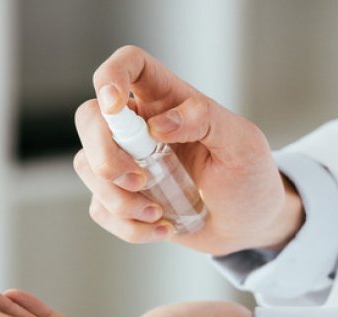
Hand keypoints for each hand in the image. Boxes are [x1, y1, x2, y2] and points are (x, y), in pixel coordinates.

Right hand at [74, 45, 303, 254]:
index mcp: (168, 100)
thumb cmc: (248, 177)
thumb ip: (205, 120)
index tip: (114, 106)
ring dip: (119, 199)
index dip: (111, 76)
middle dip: (104, 155)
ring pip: (88, 167)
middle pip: (90, 119)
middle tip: (140, 181)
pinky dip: (129, 226)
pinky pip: (101, 208)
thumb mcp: (242, 143)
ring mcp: (127, 162)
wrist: (249, 224)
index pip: (129, 65)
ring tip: (159, 215)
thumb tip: (159, 124)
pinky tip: (163, 228)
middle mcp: (139, 126)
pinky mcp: (122, 197)